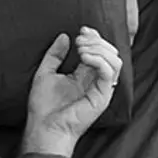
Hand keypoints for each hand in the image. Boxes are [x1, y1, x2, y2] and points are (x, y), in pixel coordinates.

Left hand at [22, 27, 121, 156]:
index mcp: (84, 75)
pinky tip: (85, 58)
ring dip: (99, 49)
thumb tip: (64, 36)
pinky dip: (99, 60)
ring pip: (115, 60)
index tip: (82, 30)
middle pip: (109, 53)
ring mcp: (101, 88)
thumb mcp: (44, 73)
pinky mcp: (102, 96)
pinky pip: (110, 73)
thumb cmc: (43, 106)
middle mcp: (95, 80)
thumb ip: (54, 55)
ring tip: (81, 48)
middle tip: (80, 39)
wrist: (44, 127)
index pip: (98, 51)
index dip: (94, 37)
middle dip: (96, 41)